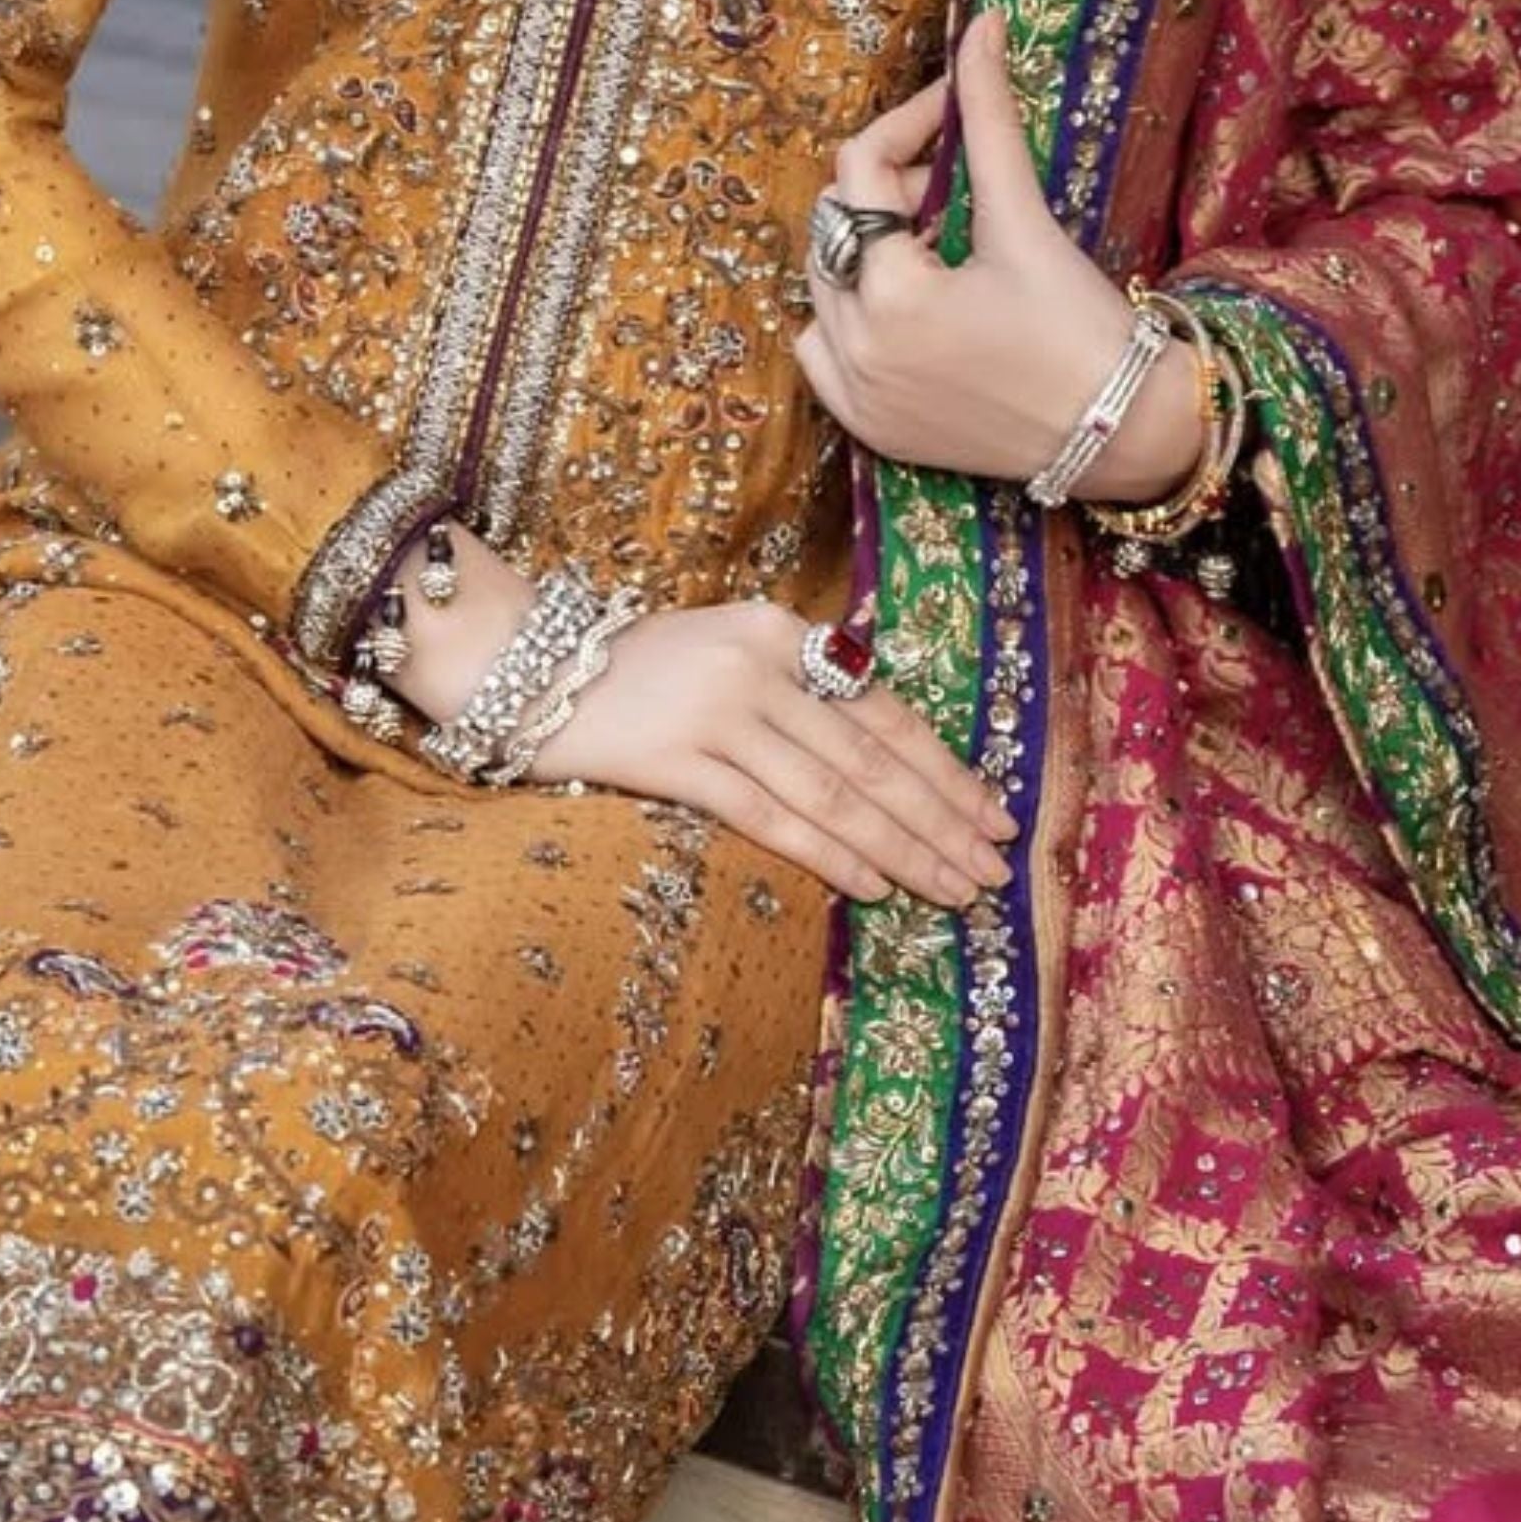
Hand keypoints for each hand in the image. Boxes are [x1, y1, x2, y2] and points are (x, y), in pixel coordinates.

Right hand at [535, 599, 1017, 909]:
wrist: (525, 666)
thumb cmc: (636, 669)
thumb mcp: (729, 649)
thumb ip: (801, 685)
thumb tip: (885, 752)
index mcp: (783, 631)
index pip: (885, 710)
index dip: (947, 769)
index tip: (994, 814)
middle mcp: (761, 665)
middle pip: (872, 758)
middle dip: (942, 820)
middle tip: (993, 868)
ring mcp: (719, 711)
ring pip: (834, 793)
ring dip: (902, 848)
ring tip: (951, 890)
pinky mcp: (677, 758)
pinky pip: (771, 816)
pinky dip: (829, 854)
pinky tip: (873, 888)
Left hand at [790, 6, 1199, 501]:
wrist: (1123, 432)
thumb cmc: (1083, 328)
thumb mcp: (1026, 220)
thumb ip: (988, 121)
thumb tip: (980, 26)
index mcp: (890, 295)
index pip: (861, 168)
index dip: (910, 122)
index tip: (954, 107)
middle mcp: (856, 348)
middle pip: (836, 223)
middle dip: (890, 190)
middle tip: (957, 189)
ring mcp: (857, 394)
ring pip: (824, 281)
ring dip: (867, 248)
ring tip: (940, 246)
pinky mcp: (870, 427)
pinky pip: (822, 349)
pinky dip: (850, 315)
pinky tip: (909, 303)